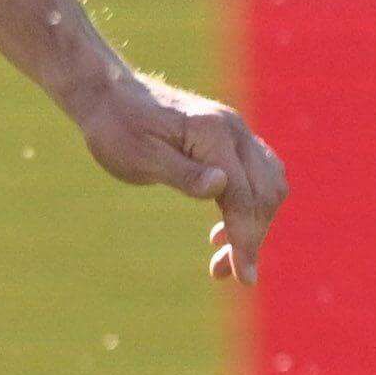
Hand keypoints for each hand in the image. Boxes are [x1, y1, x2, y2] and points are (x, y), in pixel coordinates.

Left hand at [73, 60, 288, 281]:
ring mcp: (235, 132)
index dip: (247, 239)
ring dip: (254, 224)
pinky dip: (249, 206)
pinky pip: (256, 176)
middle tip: (224, 273)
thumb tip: (221, 186)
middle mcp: (234, 129)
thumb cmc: (116, 129)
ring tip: (223, 258)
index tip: (245, 278)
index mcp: (212, 133)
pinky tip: (222, 232)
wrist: (108, 96)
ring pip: (267, 185)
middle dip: (252, 237)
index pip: (244, 196)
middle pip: (264, 193)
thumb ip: (181, 173)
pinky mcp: (229, 139)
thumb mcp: (139, 157)